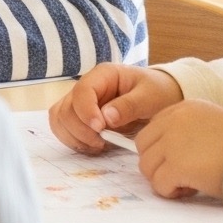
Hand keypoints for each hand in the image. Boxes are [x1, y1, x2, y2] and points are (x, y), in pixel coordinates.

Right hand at [49, 63, 182, 154]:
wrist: (162, 95)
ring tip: (98, 145)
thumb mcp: (150, 96)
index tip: (101, 128)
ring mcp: (82, 102)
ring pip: (60, 119)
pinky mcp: (82, 117)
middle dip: (81, 130)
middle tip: (103, 141)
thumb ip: (129, 105)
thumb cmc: (157, 91)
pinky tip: (94, 147)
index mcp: (103, 75)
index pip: (82, 91)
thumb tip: (107, 117)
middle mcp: (87, 87)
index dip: (86, 112)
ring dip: (75, 137)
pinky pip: (65, 129)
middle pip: (67, 108)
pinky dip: (74, 141)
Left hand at [133, 99, 222, 200]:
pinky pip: (159, 184)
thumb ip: (188, 131)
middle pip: (144, 145)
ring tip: (188, 182)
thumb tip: (168, 152)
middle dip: (156, 163)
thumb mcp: (211, 124)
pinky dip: (171, 192)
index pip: (153, 128)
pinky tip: (191, 189)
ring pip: (147, 166)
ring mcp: (172, 142)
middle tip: (178, 175)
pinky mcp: (176, 165)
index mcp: (184, 108)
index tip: (175, 161)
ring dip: (163, 179)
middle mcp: (174, 120)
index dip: (160, 149)